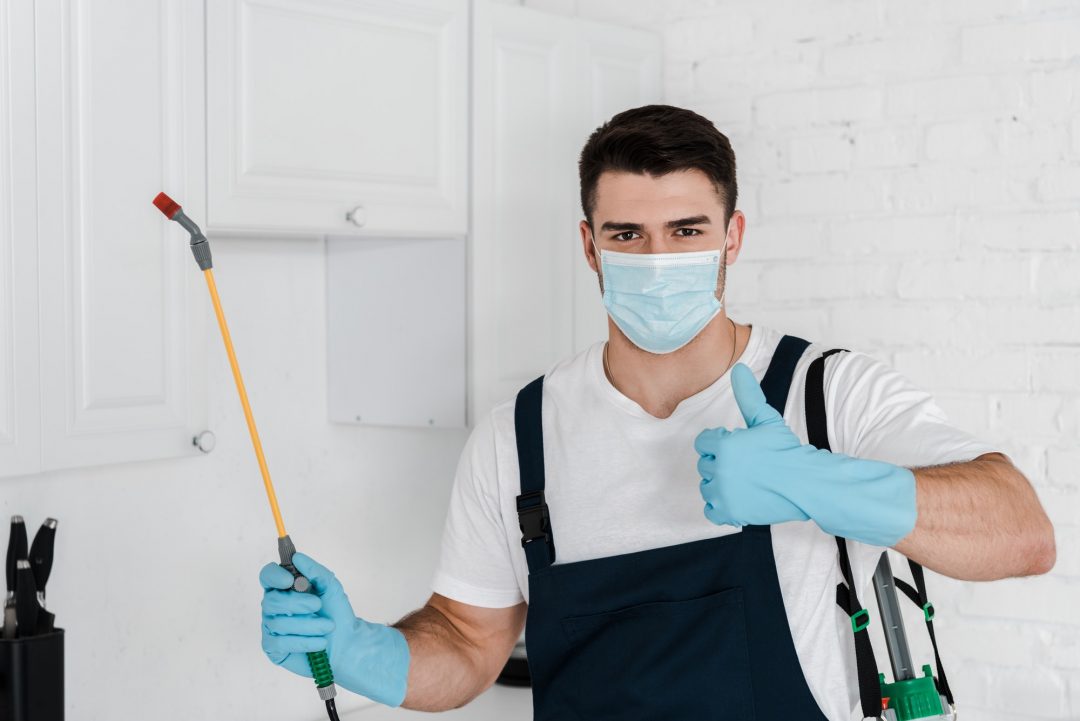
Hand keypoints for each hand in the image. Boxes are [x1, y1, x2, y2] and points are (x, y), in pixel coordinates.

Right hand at [260, 552, 409, 706]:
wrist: (347, 641)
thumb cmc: (336, 612)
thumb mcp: (330, 586)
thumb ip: (314, 571)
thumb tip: (297, 557)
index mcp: (284, 588)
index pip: (267, 576)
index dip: (274, 577)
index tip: (289, 581)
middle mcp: (274, 607)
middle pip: (271, 600)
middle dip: (297, 603)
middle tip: (318, 605)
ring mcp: (271, 627)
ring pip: (279, 623)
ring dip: (308, 625)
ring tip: (327, 626)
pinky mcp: (274, 649)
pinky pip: (281, 643)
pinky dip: (304, 641)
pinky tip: (320, 642)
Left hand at [694, 363, 916, 546]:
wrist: (806, 483)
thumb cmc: (787, 450)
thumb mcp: (766, 419)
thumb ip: (748, 396)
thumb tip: (738, 368)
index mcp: (723, 446)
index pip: (704, 443)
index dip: (721, 443)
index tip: (741, 448)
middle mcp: (718, 470)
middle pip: (705, 465)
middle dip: (721, 463)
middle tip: (747, 466)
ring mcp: (722, 494)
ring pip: (706, 487)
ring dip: (720, 485)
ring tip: (744, 481)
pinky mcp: (729, 514)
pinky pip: (711, 511)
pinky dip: (721, 507)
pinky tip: (739, 498)